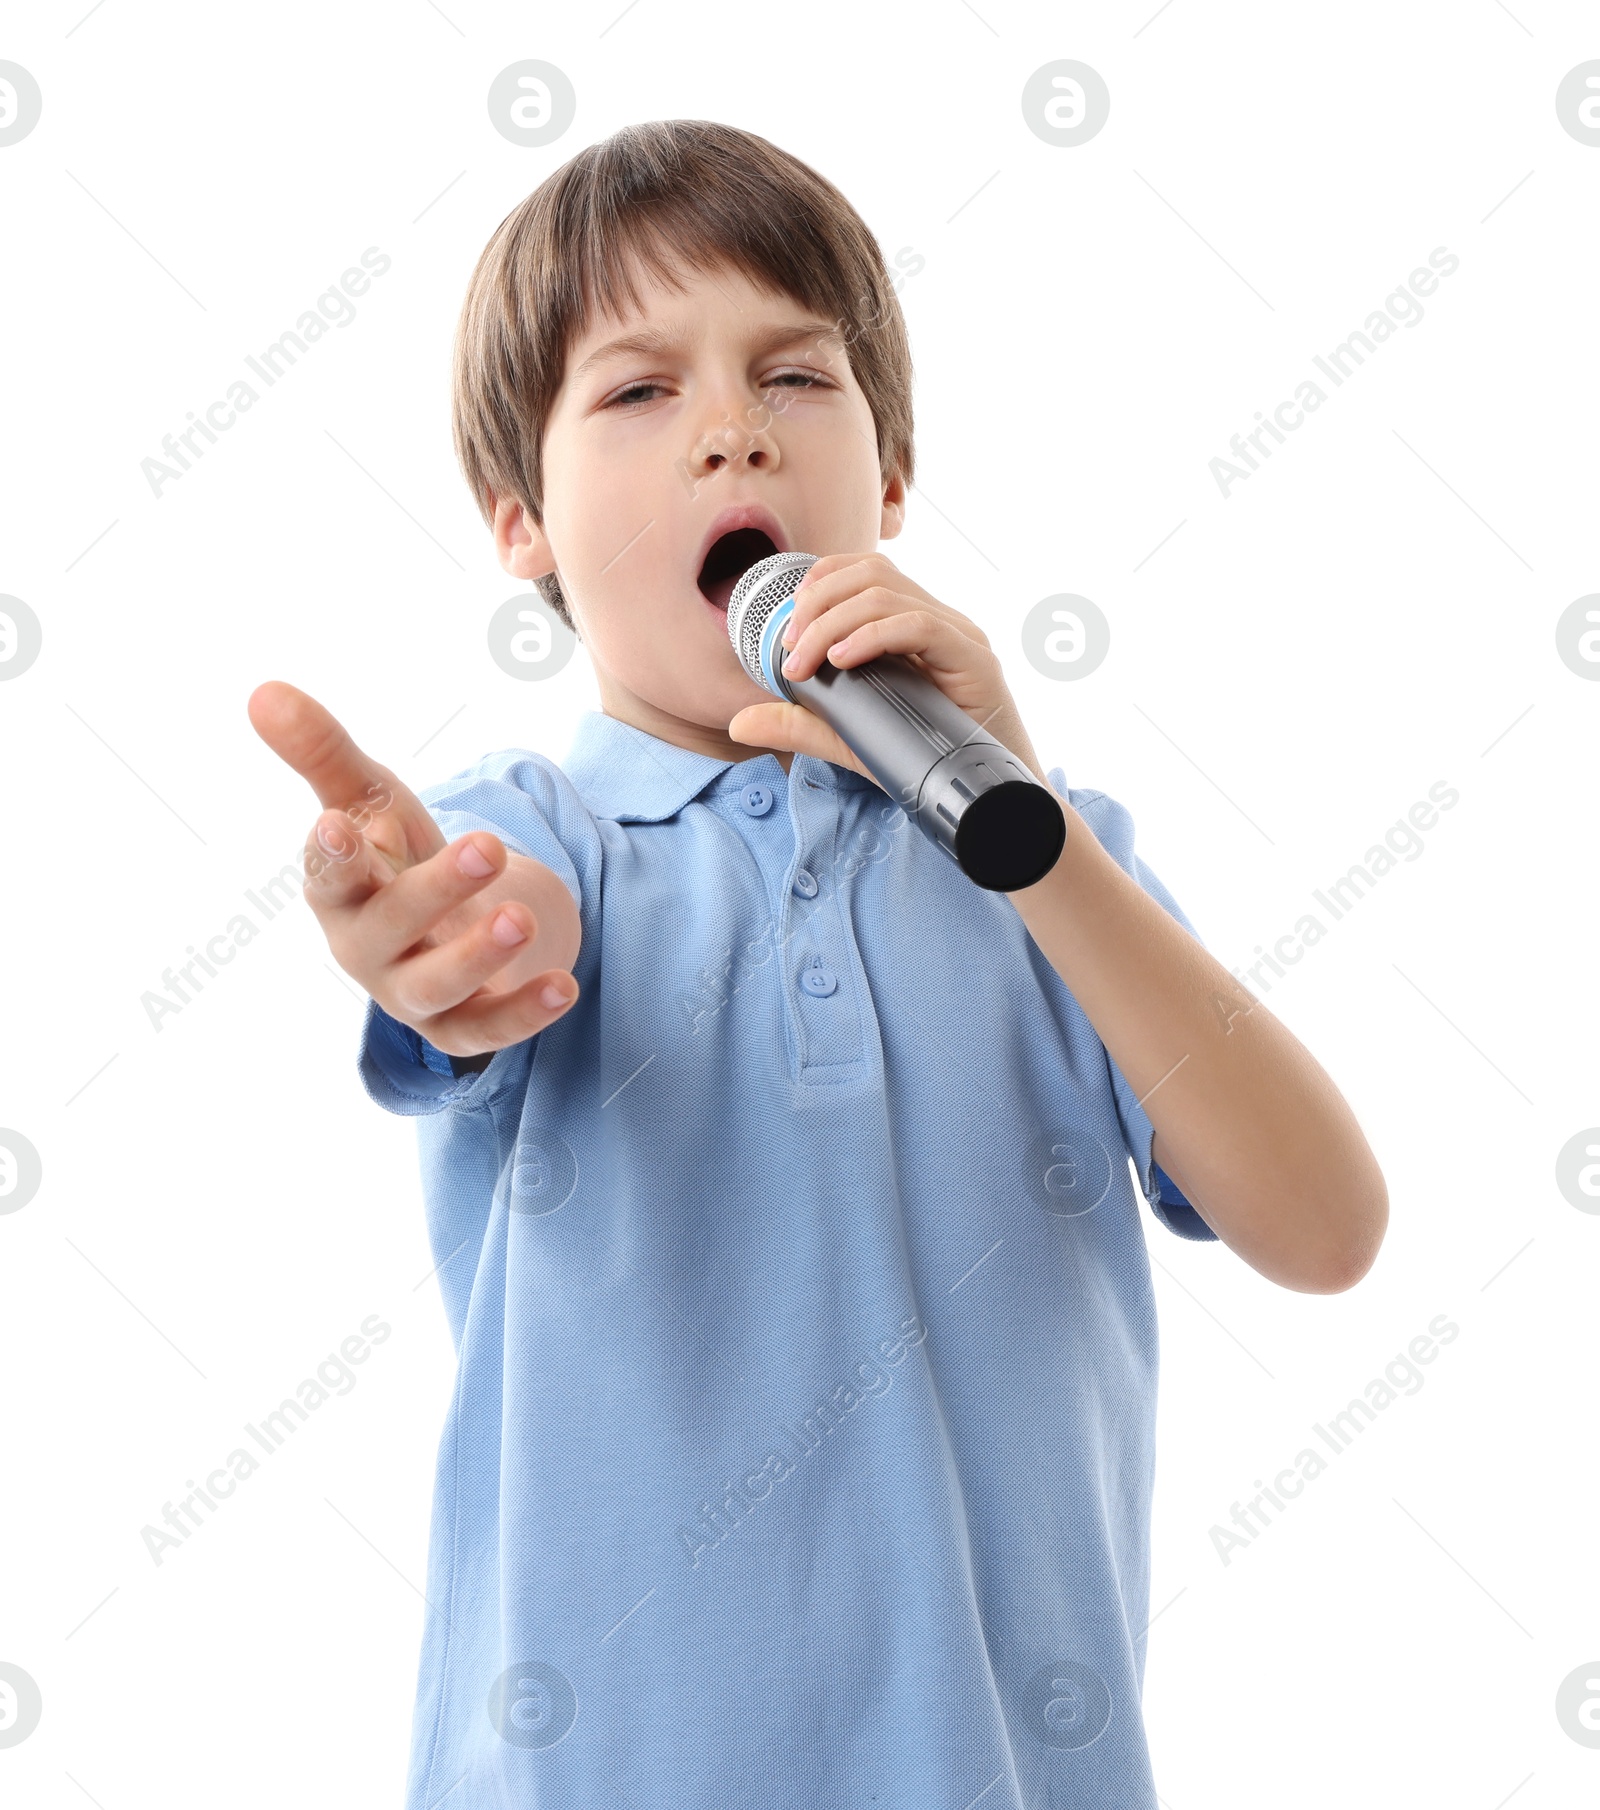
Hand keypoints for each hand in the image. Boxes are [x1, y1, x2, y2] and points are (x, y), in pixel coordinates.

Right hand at [247, 680, 580, 1058]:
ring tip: (521, 918)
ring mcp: (412, 991)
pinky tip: (564, 986)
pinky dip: (524, 1012)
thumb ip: (323, 749)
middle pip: (390, 926)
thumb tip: (263, 690)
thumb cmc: (391, 853)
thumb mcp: (368, 796)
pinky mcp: (459, 1025)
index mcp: (338, 892)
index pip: (327, 877)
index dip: (332, 856)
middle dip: (434, 890)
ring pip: (437, 987)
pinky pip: (488, 1030)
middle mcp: (366, 948)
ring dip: (478, 956)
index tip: (340, 827)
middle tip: (486, 846)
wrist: (439, 923)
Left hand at [726, 552, 1046, 786]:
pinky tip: (844, 660)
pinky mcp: (974, 660)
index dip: (821, 581)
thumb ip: (800, 725)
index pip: (866, 572)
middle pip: (871, 573)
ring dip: (834, 622)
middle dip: (818, 604)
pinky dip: (874, 636)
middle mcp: (939, 621)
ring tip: (806, 663)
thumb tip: (738, 721)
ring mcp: (959, 636)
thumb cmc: (926, 763)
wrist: (986, 800)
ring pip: (888, 594)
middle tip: (790, 650)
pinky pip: (920, 626)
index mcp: (914, 627)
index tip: (787, 626)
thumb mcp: (850, 740)